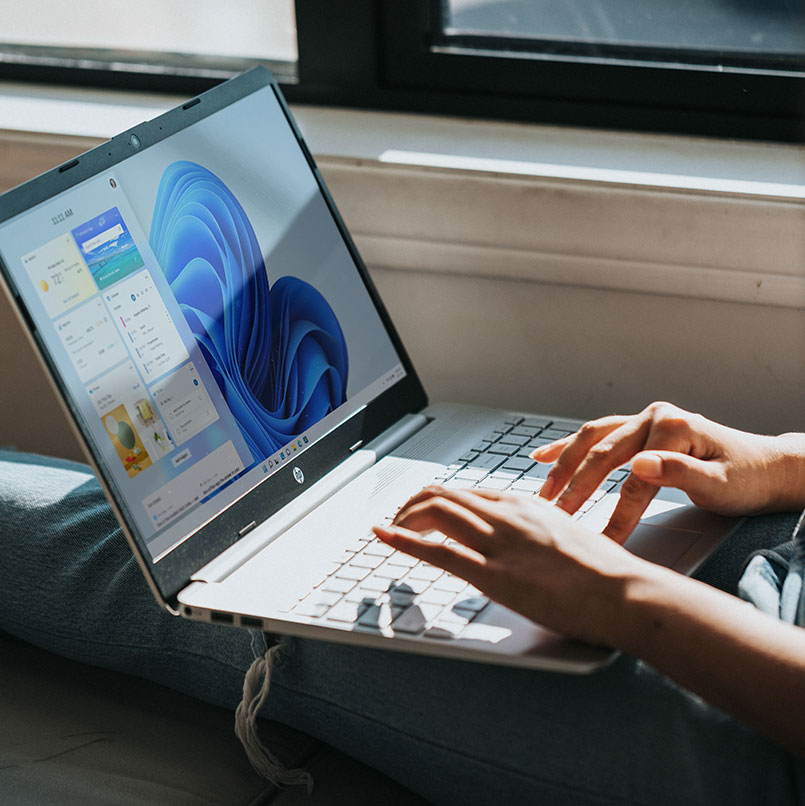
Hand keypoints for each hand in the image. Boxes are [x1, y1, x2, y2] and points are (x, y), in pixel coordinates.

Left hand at [373, 487, 643, 644]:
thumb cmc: (604, 571)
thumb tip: (524, 542)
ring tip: (390, 529)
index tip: (422, 511)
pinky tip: (385, 537)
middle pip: (443, 495)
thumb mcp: (566, 535)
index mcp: (524, 504)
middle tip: (397, 519)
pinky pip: (438, 550)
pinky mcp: (495, 575)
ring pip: (435, 512)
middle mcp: (506, 515)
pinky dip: (403, 540)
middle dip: (412, 505)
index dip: (436, 500)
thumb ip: (537, 532)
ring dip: (404, 519)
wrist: (625, 591)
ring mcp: (499, 543)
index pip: (466, 492)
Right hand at [533, 401, 804, 542]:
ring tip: (544, 492)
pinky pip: (597, 434)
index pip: (634, 478)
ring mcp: (644, 419)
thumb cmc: (747, 478)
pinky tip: (543, 455)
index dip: (615, 512)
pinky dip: (569, 445)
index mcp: (674, 427)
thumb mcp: (721, 484)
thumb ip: (679, 473)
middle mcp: (655, 417)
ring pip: (592, 439)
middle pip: (604, 454)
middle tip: (555, 516)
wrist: (766, 467)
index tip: (599, 541)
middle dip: (576, 488)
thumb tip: (639, 465)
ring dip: (564, 465)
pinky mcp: (639, 428)